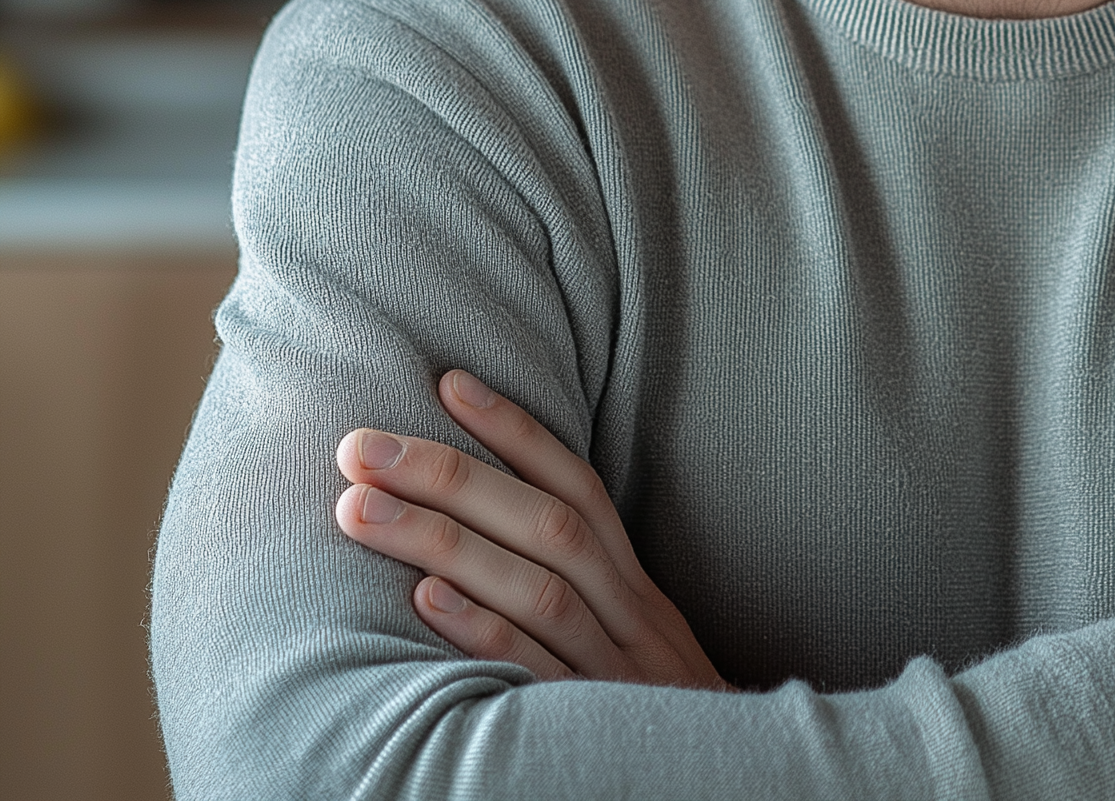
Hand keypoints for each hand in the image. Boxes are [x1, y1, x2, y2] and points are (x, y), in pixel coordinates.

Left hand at [335, 369, 724, 689]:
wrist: (728, 789)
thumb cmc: (659, 726)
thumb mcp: (636, 651)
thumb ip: (584, 600)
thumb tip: (498, 540)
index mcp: (637, 591)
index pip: (578, 488)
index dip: (517, 431)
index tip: (446, 382)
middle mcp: (631, 617)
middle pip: (546, 524)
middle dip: (450, 474)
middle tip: (361, 444)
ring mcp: (615, 672)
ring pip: (535, 585)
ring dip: (442, 538)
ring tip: (358, 508)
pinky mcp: (592, 727)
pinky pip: (536, 670)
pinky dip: (481, 630)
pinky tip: (421, 598)